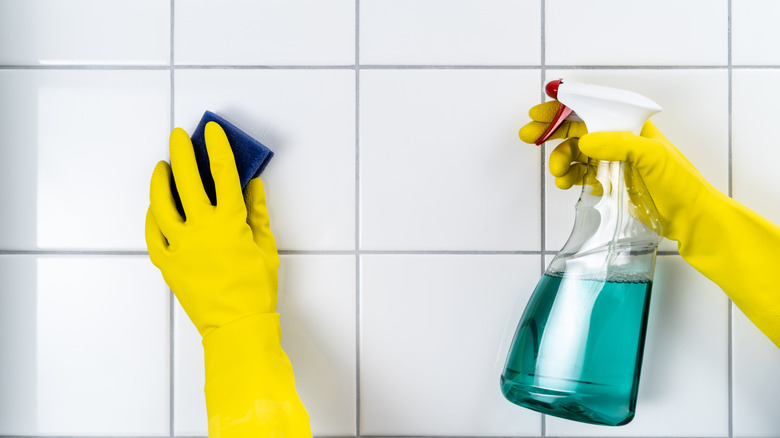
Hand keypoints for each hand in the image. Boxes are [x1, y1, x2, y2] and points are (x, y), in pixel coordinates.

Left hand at [145, 122, 277, 337]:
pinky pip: (152, 233)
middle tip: (179, 137)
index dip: (218, 148)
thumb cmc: (256, 289)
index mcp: (230, 222)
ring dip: (160, 180)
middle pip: (188, 180)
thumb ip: (258, 212)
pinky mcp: (167, 263)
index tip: (212, 132)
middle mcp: (202, 229)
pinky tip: (154, 207)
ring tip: (161, 167)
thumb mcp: (266, 246)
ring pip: (162, 203)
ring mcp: (180, 246)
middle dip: (182, 152)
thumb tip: (254, 186)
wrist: (237, 325)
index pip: (223, 173)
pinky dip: (152, 217)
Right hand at [519, 101, 718, 241]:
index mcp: (630, 126)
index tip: (539, 113)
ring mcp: (613, 162)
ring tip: (559, 174)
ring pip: (575, 154)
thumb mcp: (653, 156)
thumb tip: (586, 141)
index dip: (564, 109)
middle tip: (529, 136)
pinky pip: (581, 175)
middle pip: (577, 129)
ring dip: (560, 160)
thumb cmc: (680, 184)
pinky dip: (570, 178)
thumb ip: (619, 144)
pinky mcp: (610, 183)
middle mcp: (619, 140)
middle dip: (551, 132)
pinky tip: (568, 184)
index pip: (592, 109)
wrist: (689, 218)